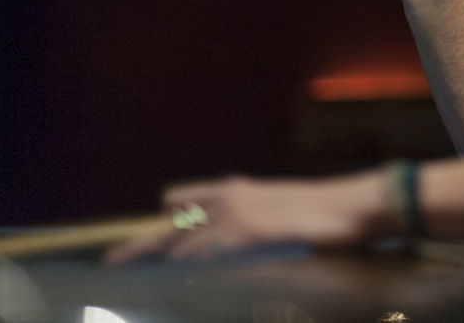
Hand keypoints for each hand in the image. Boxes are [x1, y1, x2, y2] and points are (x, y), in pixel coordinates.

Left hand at [105, 172, 385, 263]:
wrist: (354, 206)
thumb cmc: (325, 213)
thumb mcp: (280, 212)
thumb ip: (253, 224)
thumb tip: (243, 242)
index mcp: (237, 190)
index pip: (183, 201)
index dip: (163, 224)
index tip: (137, 245)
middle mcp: (230, 198)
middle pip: (170, 223)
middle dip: (139, 244)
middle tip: (109, 262)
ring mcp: (237, 214)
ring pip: (180, 239)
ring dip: (158, 258)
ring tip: (129, 272)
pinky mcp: (248, 232)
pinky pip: (205, 252)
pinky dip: (188, 264)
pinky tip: (176, 273)